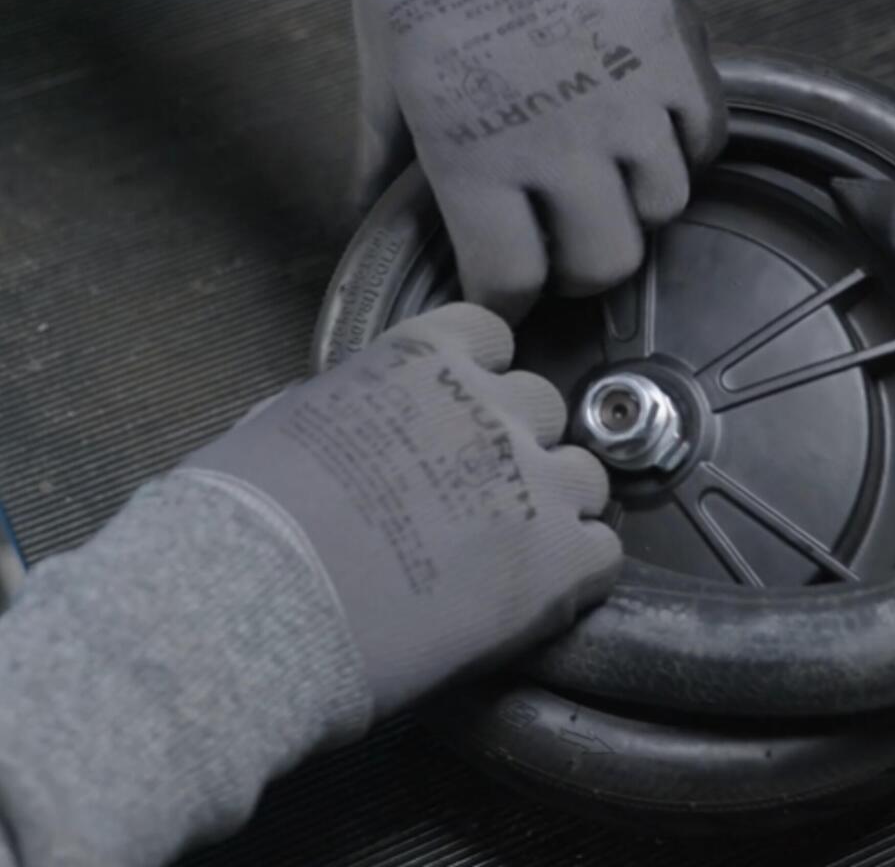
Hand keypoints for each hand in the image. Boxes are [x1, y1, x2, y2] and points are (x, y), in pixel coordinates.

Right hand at [187, 304, 620, 718]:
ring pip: (583, 477)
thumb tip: (364, 419)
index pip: (489, 336)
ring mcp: (532, 481)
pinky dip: (577, 571)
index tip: (462, 411)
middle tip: (475, 496)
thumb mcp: (288, 420)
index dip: (479, 377)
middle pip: (539, 408)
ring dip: (554, 506)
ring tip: (509, 551)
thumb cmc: (245, 517)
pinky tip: (534, 594)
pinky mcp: (557, 561)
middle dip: (513, 444)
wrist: (253, 606)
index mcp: (423, 358)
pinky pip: (602, 552)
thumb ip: (355, 403)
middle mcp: (490, 406)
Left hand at [348, 0, 725, 321]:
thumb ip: (378, 159)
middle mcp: (560, 148)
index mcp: (474, 161)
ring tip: (612, 180)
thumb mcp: (382, 71)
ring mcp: (629, 100)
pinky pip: (706, 139)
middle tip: (565, 244)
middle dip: (581, 270)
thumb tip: (362, 214)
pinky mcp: (678, 52)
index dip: (510, 300)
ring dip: (637, 209)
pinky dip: (685, 150)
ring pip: (665, 210)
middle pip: (603, 265)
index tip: (511, 292)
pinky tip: (654, 131)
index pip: (511, 282)